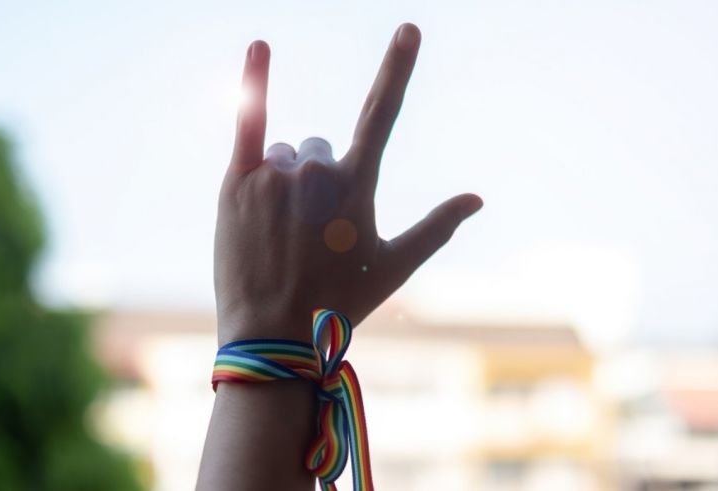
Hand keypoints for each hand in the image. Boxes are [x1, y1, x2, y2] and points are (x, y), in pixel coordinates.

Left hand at [214, 23, 482, 344]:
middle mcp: (318, 171)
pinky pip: (246, 120)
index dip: (397, 68)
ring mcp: (277, 175)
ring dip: (284, 182)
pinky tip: (262, 46)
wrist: (274, 334)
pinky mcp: (239, 181)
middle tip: (306, 236)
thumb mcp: (395, 266)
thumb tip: (478, 198)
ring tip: (278, 235)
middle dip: (317, 182)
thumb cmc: (340, 303)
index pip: (383, 114)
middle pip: (319, 150)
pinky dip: (254, 83)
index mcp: (358, 187)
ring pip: (284, 155)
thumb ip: (437, 227)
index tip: (409, 28)